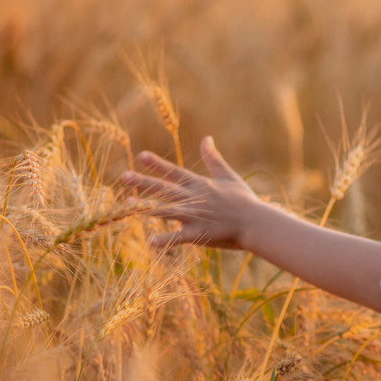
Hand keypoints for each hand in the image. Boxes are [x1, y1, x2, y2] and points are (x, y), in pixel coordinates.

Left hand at [120, 137, 265, 251]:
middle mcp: (194, 198)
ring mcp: (196, 216)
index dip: (157, 164)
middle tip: (123, 176)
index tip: (141, 155)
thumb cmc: (244, 200)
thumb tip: (206, 138)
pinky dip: (165, 239)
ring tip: (127, 206)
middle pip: (165, 188)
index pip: (175, 172)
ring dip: (147, 207)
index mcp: (200, 184)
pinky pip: (179, 237)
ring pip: (167, 210)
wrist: (257, 222)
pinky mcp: (199, 233)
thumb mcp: (228, 176)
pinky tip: (151, 242)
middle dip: (143, 182)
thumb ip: (214, 159)